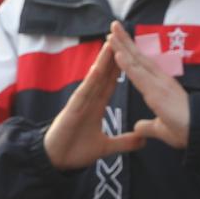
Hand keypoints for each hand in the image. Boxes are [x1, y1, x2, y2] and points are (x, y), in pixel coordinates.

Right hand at [42, 43, 147, 169]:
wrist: (57, 161)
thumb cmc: (76, 151)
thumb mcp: (106, 147)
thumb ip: (124, 142)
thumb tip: (142, 140)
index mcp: (96, 106)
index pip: (111, 83)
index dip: (121, 68)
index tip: (131, 53)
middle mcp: (88, 100)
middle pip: (103, 75)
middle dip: (112, 57)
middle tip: (122, 37)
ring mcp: (79, 103)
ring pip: (93, 79)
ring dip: (102, 62)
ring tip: (111, 44)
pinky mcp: (71, 110)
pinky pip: (83, 93)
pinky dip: (90, 80)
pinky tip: (97, 69)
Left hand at [106, 22, 189, 148]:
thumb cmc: (186, 130)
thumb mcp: (161, 129)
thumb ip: (148, 126)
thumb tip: (138, 127)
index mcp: (160, 87)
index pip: (142, 66)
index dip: (129, 54)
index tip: (118, 42)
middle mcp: (160, 81)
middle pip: (139, 57)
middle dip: (125, 42)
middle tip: (113, 26)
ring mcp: (159, 84)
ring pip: (137, 61)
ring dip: (123, 46)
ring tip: (112, 31)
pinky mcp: (157, 91)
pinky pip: (139, 75)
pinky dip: (127, 63)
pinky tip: (117, 53)